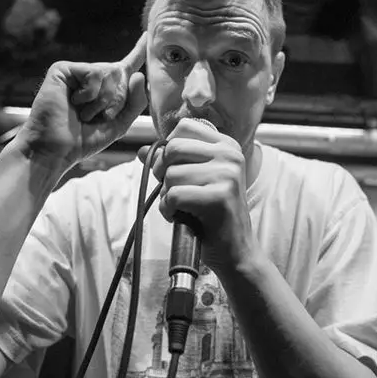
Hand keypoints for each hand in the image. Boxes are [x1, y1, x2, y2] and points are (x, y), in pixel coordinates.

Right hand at [15, 35, 146, 169]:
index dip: (137, 52)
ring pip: (109, 72)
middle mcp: (90, 78)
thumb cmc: (82, 141)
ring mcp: (76, 72)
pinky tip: (73, 103)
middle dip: (117, 101)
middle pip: (121, 73)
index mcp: (104, 90)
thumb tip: (139, 75)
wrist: (55, 150)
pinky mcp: (62, 69)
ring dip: (102, 101)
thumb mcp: (118, 125)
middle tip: (96, 118)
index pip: (125, 67)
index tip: (146, 36)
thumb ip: (135, 103)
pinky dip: (90, 94)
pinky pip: (94, 73)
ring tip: (83, 114)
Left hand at [139, 119, 254, 273]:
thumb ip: (169, 163)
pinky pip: (174, 195)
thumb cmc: (211, 214)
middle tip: (171, 191)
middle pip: (173, 148)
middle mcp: (230, 155)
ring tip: (180, 208)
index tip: (174, 169)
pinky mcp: (220, 196)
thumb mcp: (192, 181)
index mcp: (226, 145)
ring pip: (171, 174)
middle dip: (162, 172)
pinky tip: (179, 217)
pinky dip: (168, 210)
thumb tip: (142, 151)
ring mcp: (228, 175)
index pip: (183, 127)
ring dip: (166, 196)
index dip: (168, 149)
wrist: (234, 250)